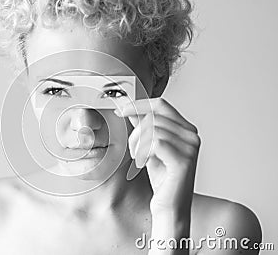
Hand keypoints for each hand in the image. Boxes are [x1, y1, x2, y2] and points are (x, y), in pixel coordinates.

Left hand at [115, 97, 200, 215]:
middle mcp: (192, 135)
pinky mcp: (183, 160)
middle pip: (153, 117)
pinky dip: (143, 152)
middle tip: (132, 150)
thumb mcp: (150, 148)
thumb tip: (132, 109)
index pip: (161, 105)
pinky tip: (143, 163)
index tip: (120, 110)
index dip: (138, 105)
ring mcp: (190, 147)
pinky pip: (155, 143)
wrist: (169, 206)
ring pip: (152, 130)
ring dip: (137, 144)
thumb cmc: (162, 179)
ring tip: (138, 158)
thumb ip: (144, 128)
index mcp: (186, 129)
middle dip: (135, 132)